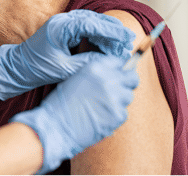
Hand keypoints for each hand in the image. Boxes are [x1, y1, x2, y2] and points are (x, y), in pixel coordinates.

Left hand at [0, 10, 134, 99]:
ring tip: (121, 45)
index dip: (111, 31)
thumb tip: (109, 61)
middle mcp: (62, 21)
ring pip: (91, 22)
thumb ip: (87, 63)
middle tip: (129, 42)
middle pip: (94, 20)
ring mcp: (62, 23)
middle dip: (112, 31)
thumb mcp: (65, 69)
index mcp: (61, 27)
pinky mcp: (63, 29)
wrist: (18, 67)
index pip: (92, 24)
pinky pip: (84, 28)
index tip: (127, 38)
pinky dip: (97, 35)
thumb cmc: (37, 68)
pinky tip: (106, 45)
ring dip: (106, 33)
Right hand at [10, 54, 138, 173]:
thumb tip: (113, 75)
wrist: (56, 125)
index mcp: (95, 67)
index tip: (117, 75)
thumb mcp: (76, 78)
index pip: (119, 62)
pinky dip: (114, 116)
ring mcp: (115, 98)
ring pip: (128, 96)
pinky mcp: (118, 115)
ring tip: (103, 107)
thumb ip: (96, 74)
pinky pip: (123, 113)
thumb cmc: (61, 103)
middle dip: (127, 83)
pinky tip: (101, 117)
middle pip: (132, 78)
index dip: (118, 69)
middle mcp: (108, 79)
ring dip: (119, 100)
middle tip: (118, 90)